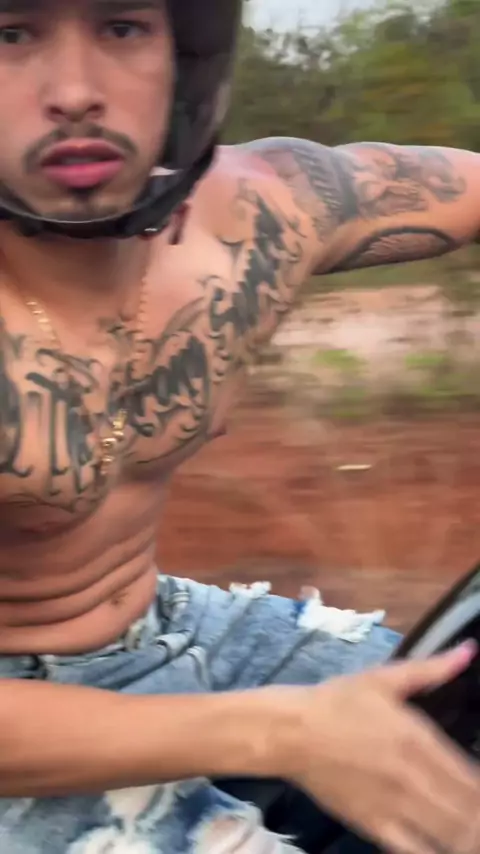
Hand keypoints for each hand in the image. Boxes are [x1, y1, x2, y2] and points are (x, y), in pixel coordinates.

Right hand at [272, 644, 479, 853]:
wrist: (292, 731)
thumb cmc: (338, 701)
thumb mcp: (385, 678)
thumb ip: (432, 669)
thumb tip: (469, 651)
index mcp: (419, 738)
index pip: (473, 778)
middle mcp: (413, 776)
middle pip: (469, 812)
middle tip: (478, 813)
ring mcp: (394, 806)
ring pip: (450, 836)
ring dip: (467, 838)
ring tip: (469, 833)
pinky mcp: (374, 826)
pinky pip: (416, 851)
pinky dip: (436, 852)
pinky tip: (444, 847)